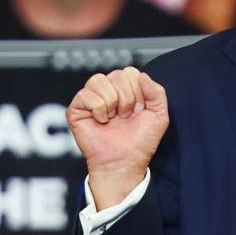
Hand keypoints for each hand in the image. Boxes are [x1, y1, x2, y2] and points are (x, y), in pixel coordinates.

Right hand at [67, 67, 168, 207]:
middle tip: (125, 117)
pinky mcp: (76, 108)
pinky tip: (100, 121)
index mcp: (125, 89)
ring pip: (99, 80)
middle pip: (117, 75)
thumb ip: (157, 92)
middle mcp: (107, 90)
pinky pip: (85, 94)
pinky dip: (98, 109)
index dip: (138, 93)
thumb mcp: (159, 116)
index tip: (139, 112)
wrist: (125, 162)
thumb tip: (142, 75)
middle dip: (127, 99)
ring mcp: (91, 98)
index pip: (130, 73)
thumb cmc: (140, 142)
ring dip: (112, 103)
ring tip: (112, 119)